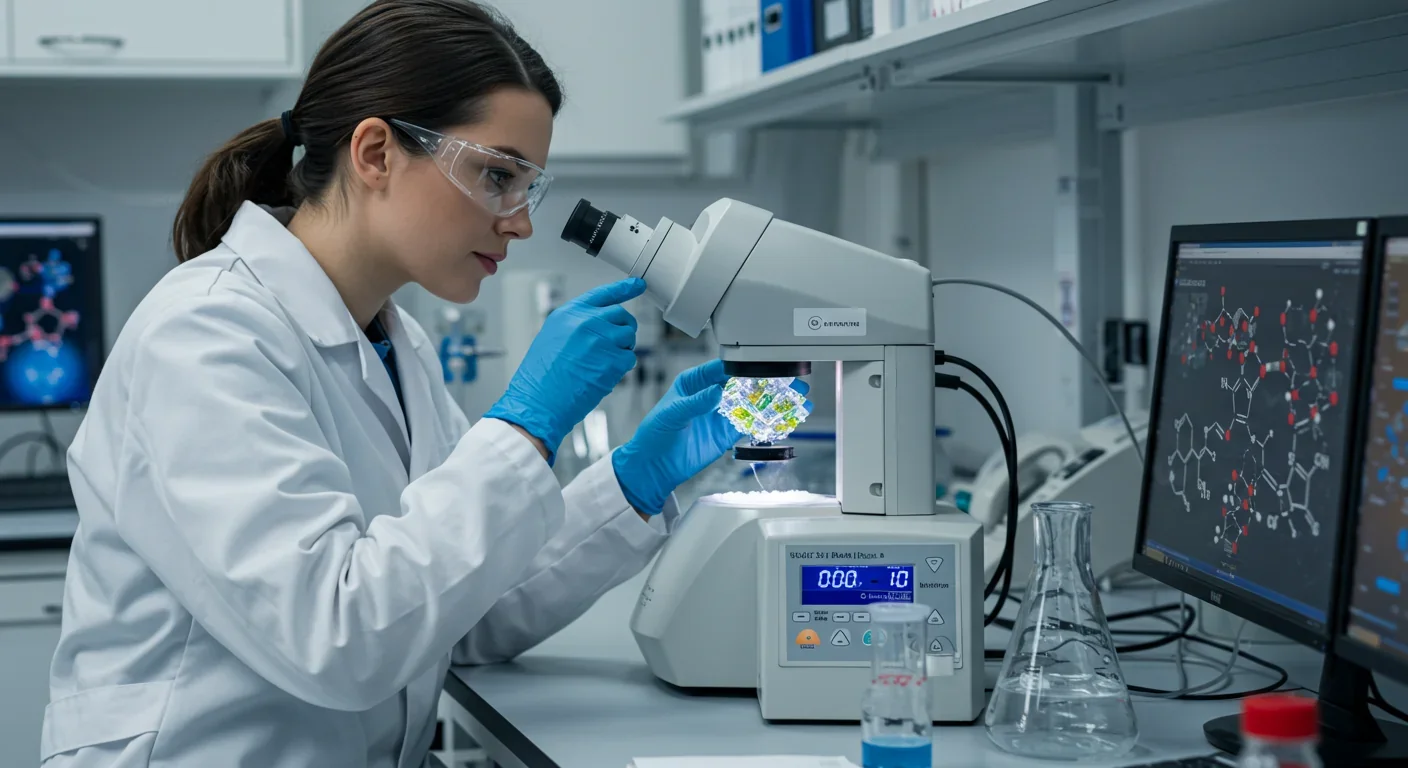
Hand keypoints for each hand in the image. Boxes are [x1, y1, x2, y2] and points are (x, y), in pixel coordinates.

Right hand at [485, 278, 644, 460]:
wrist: (539, 401)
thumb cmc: (542, 377)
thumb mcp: (552, 338)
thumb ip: (576, 326)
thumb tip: (601, 325)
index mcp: (569, 314)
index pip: (603, 294)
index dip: (624, 288)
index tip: (638, 284)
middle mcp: (586, 322)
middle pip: (621, 315)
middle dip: (624, 328)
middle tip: (616, 344)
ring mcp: (601, 340)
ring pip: (628, 337)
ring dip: (622, 350)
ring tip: (601, 364)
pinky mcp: (612, 361)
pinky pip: (629, 359)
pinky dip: (621, 368)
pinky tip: (603, 375)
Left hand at [612, 360, 811, 515]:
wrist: (653, 467)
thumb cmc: (653, 435)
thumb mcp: (671, 414)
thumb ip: (695, 402)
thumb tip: (716, 391)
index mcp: (695, 382)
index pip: (724, 369)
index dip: (745, 366)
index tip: (765, 365)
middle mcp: (711, 395)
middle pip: (746, 385)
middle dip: (770, 382)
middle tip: (793, 380)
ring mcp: (721, 415)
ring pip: (753, 404)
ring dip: (776, 401)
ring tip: (799, 398)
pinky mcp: (726, 434)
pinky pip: (751, 425)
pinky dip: (769, 422)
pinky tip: (787, 418)